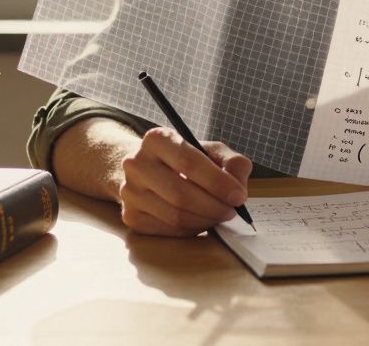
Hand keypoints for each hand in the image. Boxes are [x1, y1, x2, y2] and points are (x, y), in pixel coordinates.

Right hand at [117, 126, 252, 235]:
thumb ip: (232, 163)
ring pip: (175, 216)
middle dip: (214, 206)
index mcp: (157, 139)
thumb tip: (238, 186)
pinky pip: (168, 230)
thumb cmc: (185, 160)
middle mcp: (136, 163)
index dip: (218, 183)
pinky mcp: (131, 216)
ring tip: (218, 215)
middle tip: (231, 211)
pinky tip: (200, 220)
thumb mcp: (211, 151)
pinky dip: (191, 229)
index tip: (239, 196)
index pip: (189, 163)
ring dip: (205, 220)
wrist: (150, 170)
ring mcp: (130, 192)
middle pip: (181, 194)